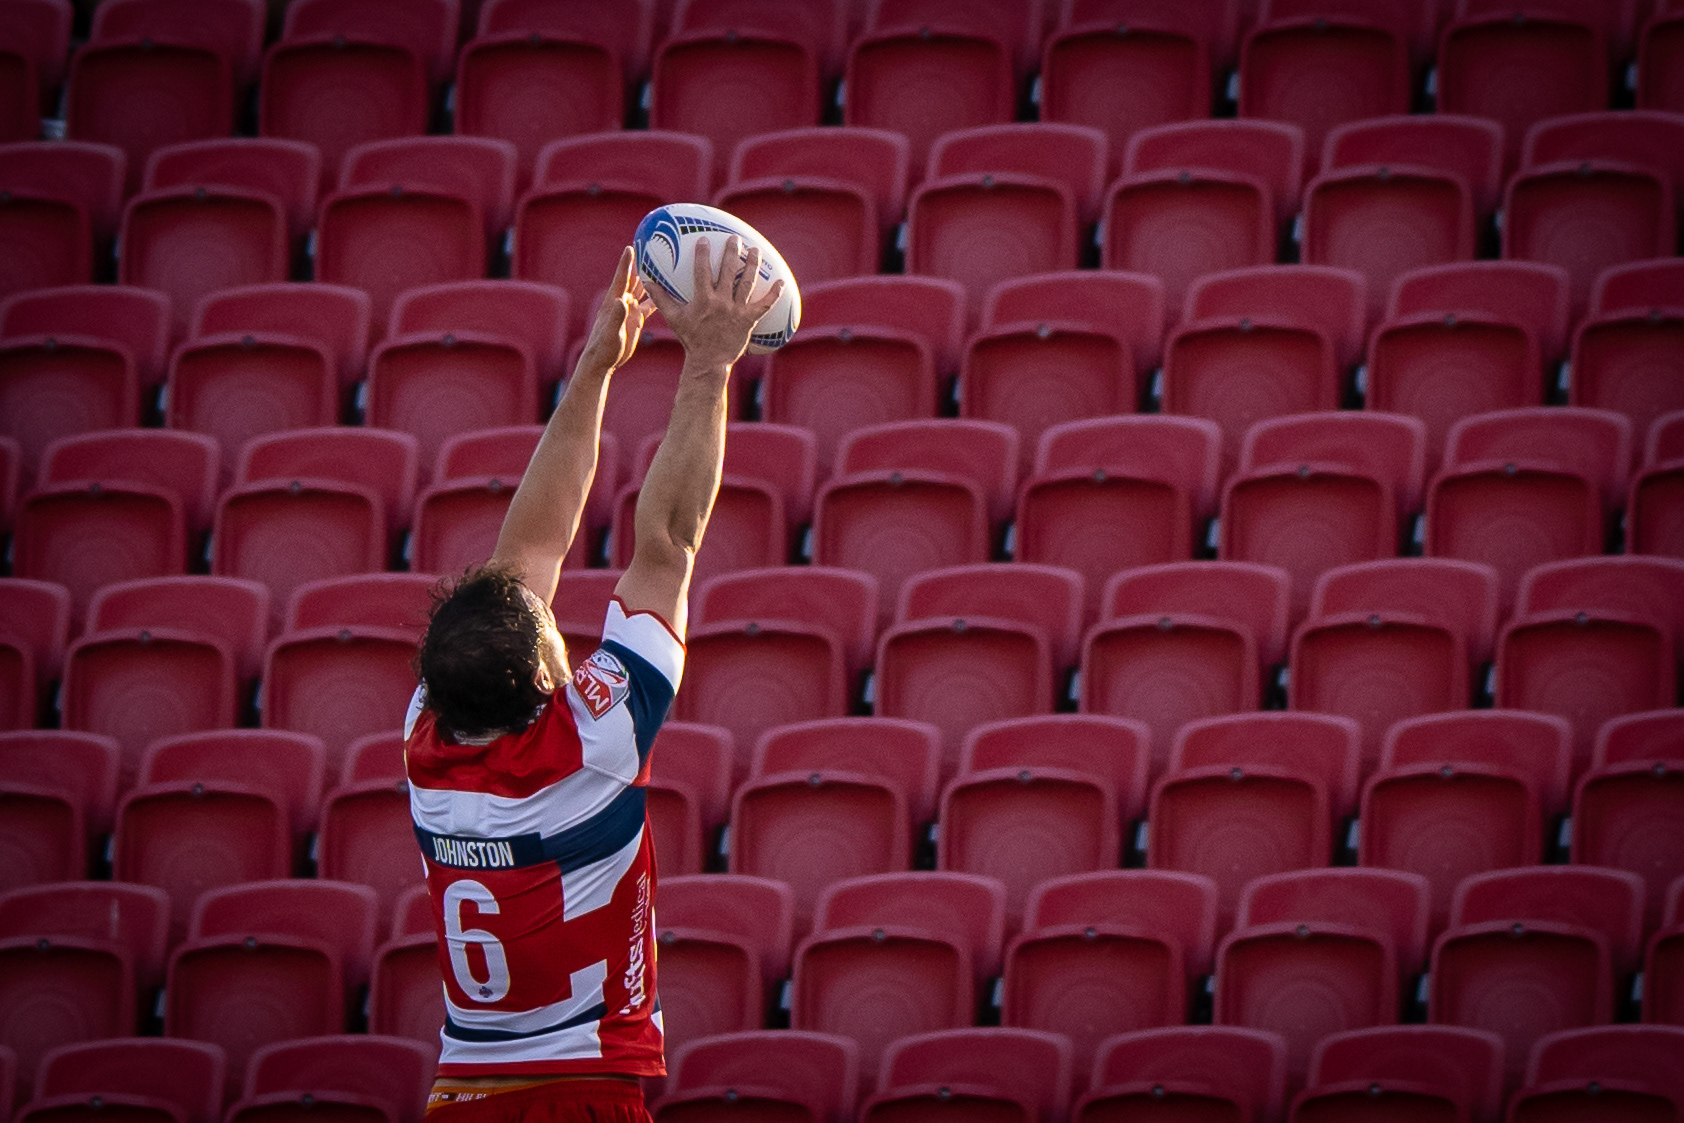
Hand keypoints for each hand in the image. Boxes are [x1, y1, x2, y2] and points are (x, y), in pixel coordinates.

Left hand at [578, 246, 652, 372]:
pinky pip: (649, 304)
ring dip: (651, 277)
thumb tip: (622, 301)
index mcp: (614, 302)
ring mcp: (630, 310)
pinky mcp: (636, 319)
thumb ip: (617, 317)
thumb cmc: (604, 348)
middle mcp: (622, 302)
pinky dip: (658, 296)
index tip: (630, 247)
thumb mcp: (611, 333)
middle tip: (650, 249)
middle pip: (633, 279)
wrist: (603, 361)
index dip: (626, 263)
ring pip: (642, 289)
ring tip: (662, 264)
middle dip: (641, 264)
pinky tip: (669, 291)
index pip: (621, 278)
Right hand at [645, 234, 783, 370]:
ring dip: (752, 264)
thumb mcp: (674, 318)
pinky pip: (764, 305)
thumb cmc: (691, 339)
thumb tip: (646, 281)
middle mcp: (721, 302)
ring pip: (747, 282)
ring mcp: (737, 310)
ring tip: (755, 251)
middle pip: (728, 271)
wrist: (709, 361)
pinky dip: (773, 294)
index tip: (704, 239)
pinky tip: (780, 282)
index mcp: (703, 299)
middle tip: (734, 238)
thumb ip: (661, 298)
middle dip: (732, 252)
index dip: (702, 253)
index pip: (702, 270)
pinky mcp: (749, 319)